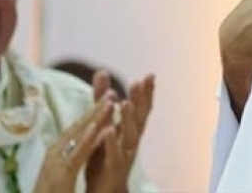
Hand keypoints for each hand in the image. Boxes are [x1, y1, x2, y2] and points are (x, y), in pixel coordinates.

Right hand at [34, 97, 114, 192]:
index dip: (92, 113)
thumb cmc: (50, 192)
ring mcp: (56, 162)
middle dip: (96, 108)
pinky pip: (77, 154)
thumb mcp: (61, 171)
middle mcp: (55, 153)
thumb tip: (81, 141)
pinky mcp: (61, 175)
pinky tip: (99, 128)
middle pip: (79, 127)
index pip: (77, 128)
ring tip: (110, 102)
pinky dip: (88, 140)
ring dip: (95, 117)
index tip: (108, 98)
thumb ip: (70, 155)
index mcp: (57, 152)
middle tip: (112, 91)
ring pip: (79, 135)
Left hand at [86, 72, 155, 192]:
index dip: (146, 93)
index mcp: (129, 129)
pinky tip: (109, 130)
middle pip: (140, 118)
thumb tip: (102, 71)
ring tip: (125, 102)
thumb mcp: (103, 122)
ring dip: (129, 119)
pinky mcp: (114, 168)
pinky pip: (114, 154)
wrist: (104, 189)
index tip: (150, 75)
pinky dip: (112, 143)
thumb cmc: (105, 154)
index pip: (141, 108)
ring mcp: (125, 155)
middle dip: (141, 100)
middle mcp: (132, 140)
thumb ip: (102, 99)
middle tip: (140, 82)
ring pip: (130, 135)